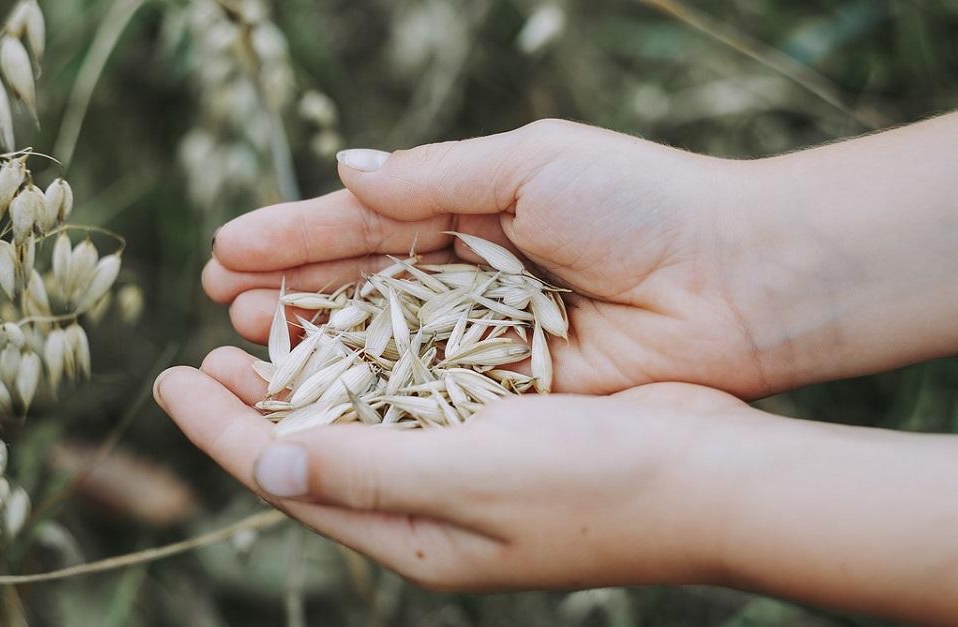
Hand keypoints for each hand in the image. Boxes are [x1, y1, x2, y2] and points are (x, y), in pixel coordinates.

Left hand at [156, 346, 740, 589]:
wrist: (715, 477)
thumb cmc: (599, 484)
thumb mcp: (471, 477)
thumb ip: (366, 470)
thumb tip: (264, 462)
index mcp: (412, 535)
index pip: (289, 478)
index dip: (220, 430)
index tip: (166, 380)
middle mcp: (428, 508)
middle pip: (313, 451)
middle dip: (251, 405)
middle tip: (199, 357)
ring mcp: (464, 471)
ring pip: (358, 421)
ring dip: (305, 378)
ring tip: (255, 337)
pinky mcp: (498, 431)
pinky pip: (409, 398)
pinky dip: (368, 365)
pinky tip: (350, 331)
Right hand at [204, 119, 781, 397]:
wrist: (737, 281)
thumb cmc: (639, 203)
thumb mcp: (529, 164)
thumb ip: (431, 177)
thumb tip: (344, 170)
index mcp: (471, 209)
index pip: (364, 222)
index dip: (296, 235)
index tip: (228, 248)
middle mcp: (468, 276)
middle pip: (361, 285)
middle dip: (291, 289)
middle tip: (221, 300)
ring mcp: (485, 337)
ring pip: (382, 342)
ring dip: (315, 340)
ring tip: (247, 339)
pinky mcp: (509, 391)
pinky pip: (426, 391)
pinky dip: (372, 391)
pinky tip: (317, 389)